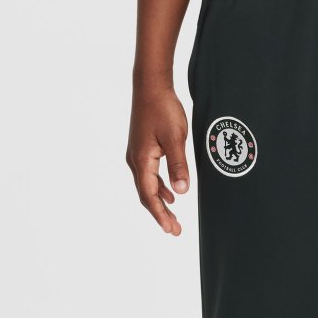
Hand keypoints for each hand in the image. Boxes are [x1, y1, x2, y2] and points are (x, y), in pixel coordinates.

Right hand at [125, 86, 189, 235]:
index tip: (170, 229)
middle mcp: (135, 161)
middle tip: (174, 231)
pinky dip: (159, 188)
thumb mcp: (175, 138)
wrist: (150, 86)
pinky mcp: (143, 149)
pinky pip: (150, 176)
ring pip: (148, 186)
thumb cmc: (162, 109)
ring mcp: (138, 155)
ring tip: (173, 219)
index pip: (149, 196)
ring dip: (160, 203)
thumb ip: (178, 165)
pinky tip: (170, 193)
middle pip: (147, 195)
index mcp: (141, 161)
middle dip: (160, 214)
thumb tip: (181, 191)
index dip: (160, 214)